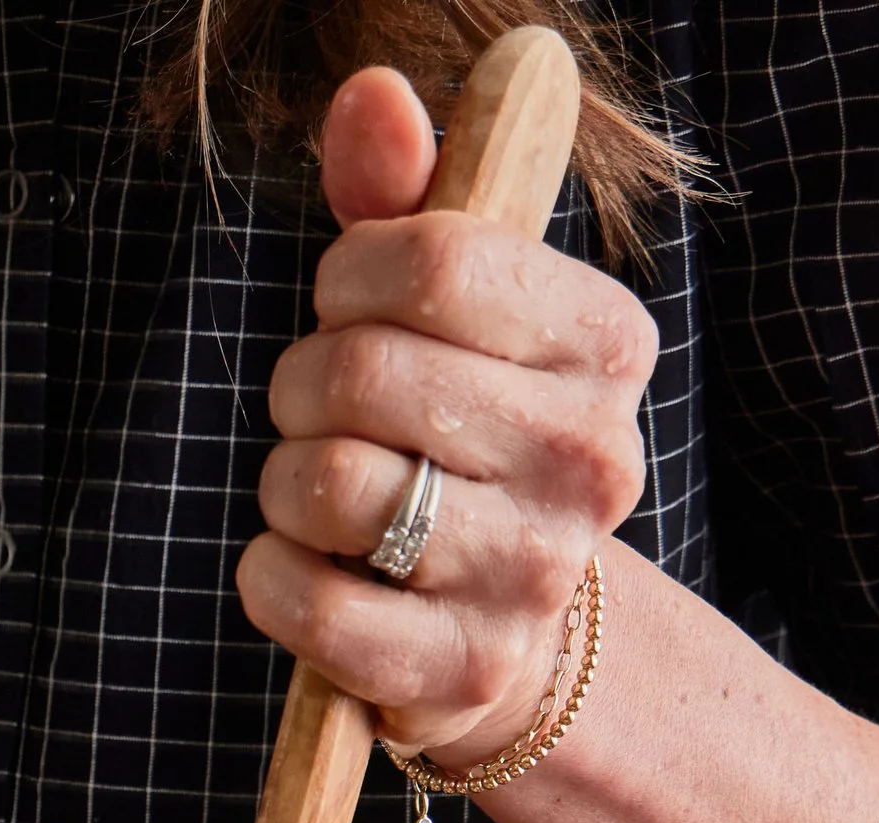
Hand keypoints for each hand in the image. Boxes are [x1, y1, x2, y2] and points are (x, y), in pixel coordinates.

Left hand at [236, 68, 656, 769]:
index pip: (437, 260)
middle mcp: (592, 458)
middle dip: (302, 386)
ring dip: (285, 485)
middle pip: (366, 373)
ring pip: (332, 488)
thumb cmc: (456, 435)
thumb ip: (403, 195)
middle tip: (318, 413)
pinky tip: (295, 571)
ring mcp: (533, 575)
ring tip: (321, 499)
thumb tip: (371, 95)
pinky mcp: (467, 673)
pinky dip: (271, 582)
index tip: (343, 306)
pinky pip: (317, 608)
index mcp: (607, 343)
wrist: (511, 628)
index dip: (348, 277)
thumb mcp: (445, 307)